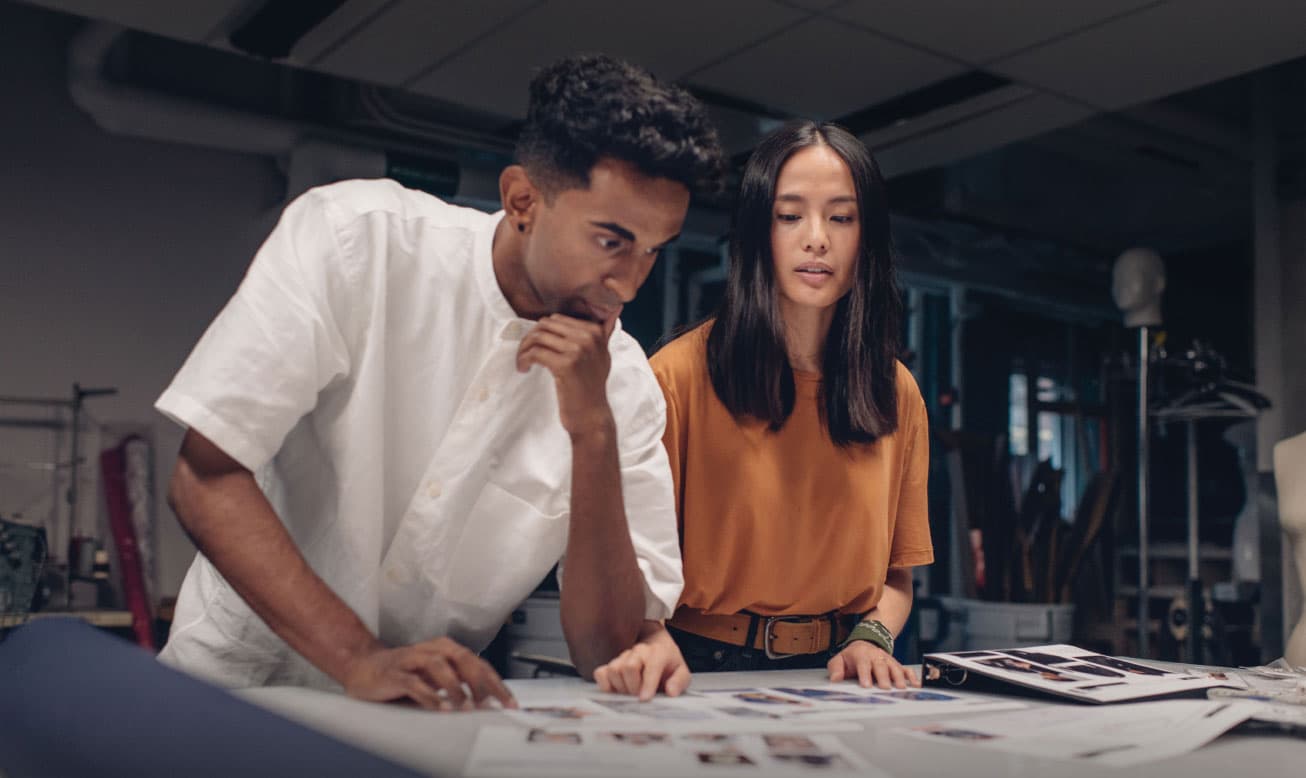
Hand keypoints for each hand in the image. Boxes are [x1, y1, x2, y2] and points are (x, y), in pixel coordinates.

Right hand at [340, 636, 516, 710]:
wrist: (363, 665)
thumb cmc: (404, 671)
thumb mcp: (436, 676)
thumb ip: (459, 683)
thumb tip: (487, 699)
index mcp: (446, 649)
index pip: (478, 663)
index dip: (496, 682)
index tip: (509, 702)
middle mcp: (432, 650)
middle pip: (463, 659)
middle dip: (481, 682)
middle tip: (491, 703)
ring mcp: (412, 659)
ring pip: (439, 666)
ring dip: (455, 687)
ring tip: (466, 705)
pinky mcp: (394, 672)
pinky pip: (414, 682)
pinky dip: (429, 696)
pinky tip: (439, 708)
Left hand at [516, 314, 616, 436]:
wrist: (591, 415)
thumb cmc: (591, 387)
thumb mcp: (602, 356)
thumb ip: (604, 334)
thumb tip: (616, 308)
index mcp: (596, 332)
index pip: (557, 319)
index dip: (542, 331)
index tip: (536, 346)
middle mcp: (589, 337)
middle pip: (545, 325)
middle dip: (530, 338)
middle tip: (526, 353)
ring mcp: (578, 350)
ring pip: (538, 337)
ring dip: (524, 349)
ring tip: (523, 361)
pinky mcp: (565, 365)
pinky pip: (535, 353)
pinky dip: (524, 359)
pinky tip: (523, 368)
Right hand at [593, 621, 690, 700]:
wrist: (656, 644)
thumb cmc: (668, 662)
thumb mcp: (681, 671)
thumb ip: (679, 682)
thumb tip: (671, 692)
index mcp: (657, 653)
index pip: (650, 667)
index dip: (647, 684)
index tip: (645, 699)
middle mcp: (638, 652)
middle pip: (627, 667)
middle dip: (633, 687)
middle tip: (639, 697)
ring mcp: (622, 657)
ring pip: (613, 670)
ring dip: (620, 687)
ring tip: (630, 693)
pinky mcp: (611, 663)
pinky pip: (600, 673)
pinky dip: (605, 684)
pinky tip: (616, 691)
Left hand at [827, 641, 918, 688]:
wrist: (866, 643)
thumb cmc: (852, 657)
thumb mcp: (839, 660)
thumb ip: (835, 669)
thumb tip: (834, 680)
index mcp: (861, 655)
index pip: (863, 664)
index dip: (865, 674)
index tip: (866, 685)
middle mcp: (876, 656)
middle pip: (881, 666)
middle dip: (883, 677)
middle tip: (885, 688)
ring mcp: (888, 660)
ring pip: (895, 667)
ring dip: (898, 677)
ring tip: (901, 688)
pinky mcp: (897, 665)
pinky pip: (906, 669)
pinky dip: (912, 677)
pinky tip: (915, 685)